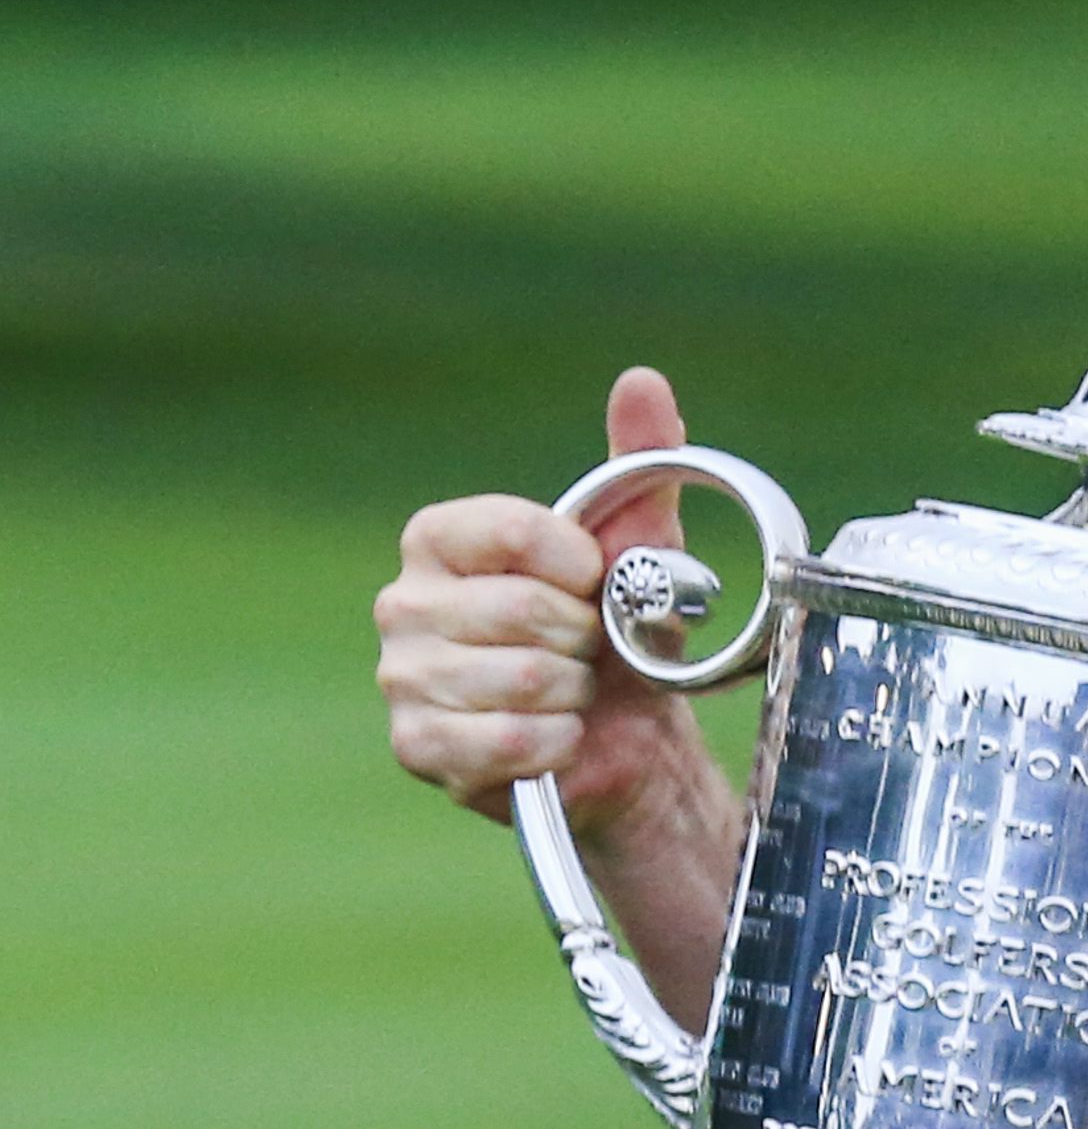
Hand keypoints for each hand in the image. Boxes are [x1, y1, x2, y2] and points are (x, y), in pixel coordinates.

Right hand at [376, 366, 713, 837]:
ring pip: (520, 678)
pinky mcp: (419, 747)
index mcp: (441, 539)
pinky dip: (555, 744)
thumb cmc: (622, 642)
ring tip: (571, 695)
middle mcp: (403, 603)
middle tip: (586, 654)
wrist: (630, 747)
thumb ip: (639, 464)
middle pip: (522, 611)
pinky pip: (506, 740)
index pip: (513, 532)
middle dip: (583, 640)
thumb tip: (644, 381)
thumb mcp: (641, 549)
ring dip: (574, 695)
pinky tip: (556, 739)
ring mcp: (403, 678)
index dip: (580, 567)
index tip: (596, 586)